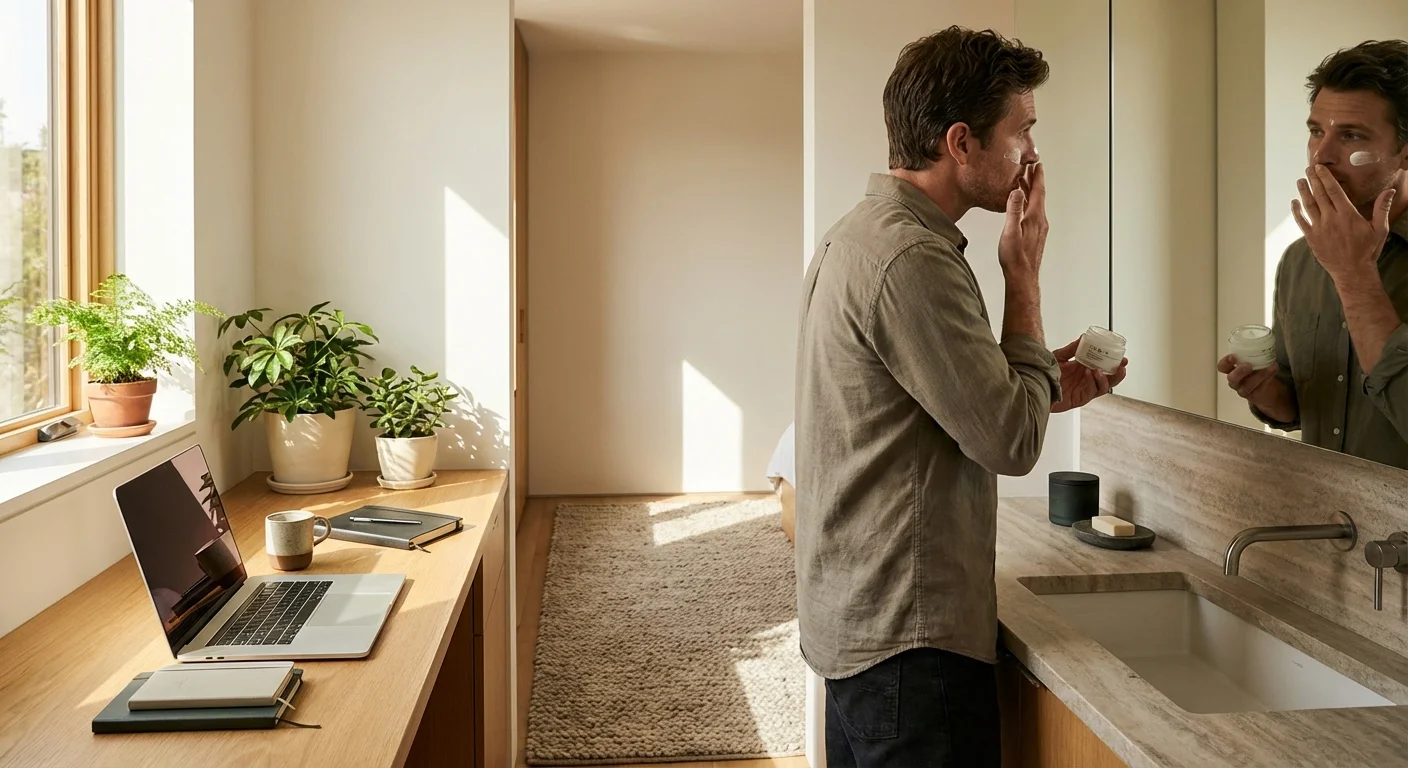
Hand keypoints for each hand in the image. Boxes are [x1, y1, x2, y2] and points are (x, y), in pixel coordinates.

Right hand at [998, 163, 1048, 277]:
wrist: (1022, 276)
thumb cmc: (1015, 258)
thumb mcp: (1011, 231)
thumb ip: (1014, 210)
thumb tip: (1017, 191)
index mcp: (1034, 217)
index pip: (1037, 192)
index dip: (1037, 177)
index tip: (1037, 165)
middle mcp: (1040, 221)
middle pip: (1038, 196)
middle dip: (1034, 181)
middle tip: (1030, 169)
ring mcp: (1039, 228)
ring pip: (1036, 204)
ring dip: (1030, 192)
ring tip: (1023, 183)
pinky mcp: (1035, 235)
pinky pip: (1033, 213)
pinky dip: (1029, 204)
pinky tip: (1022, 206)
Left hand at [1050, 338, 1126, 413]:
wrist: (1035, 384)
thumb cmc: (1046, 373)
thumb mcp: (1059, 357)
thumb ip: (1072, 348)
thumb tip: (1084, 337)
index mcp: (1084, 369)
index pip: (1104, 366)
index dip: (1115, 362)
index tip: (1122, 356)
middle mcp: (1087, 380)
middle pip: (1109, 378)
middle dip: (1118, 372)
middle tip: (1121, 365)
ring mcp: (1084, 389)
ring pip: (1104, 387)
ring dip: (1106, 378)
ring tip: (1101, 370)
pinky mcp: (1080, 398)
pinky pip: (1091, 391)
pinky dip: (1092, 382)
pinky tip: (1089, 374)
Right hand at [1216, 353, 1280, 404]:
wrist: (1265, 389)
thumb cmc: (1256, 370)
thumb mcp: (1251, 360)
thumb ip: (1252, 353)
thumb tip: (1263, 341)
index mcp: (1231, 370)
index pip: (1222, 367)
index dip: (1226, 362)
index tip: (1234, 356)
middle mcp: (1235, 381)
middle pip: (1232, 378)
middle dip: (1239, 371)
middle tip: (1249, 365)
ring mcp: (1243, 390)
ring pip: (1247, 386)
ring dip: (1259, 375)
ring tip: (1270, 366)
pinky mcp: (1254, 396)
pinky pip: (1259, 388)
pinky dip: (1268, 378)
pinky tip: (1273, 370)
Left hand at [1291, 165, 1395, 283]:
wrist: (1353, 271)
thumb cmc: (1367, 250)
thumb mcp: (1379, 229)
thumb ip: (1382, 208)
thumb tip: (1390, 190)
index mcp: (1347, 215)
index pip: (1334, 191)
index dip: (1326, 178)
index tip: (1319, 168)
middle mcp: (1331, 220)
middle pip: (1320, 195)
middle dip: (1313, 180)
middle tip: (1308, 169)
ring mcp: (1319, 229)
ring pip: (1309, 206)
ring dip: (1303, 192)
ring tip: (1300, 181)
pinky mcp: (1311, 238)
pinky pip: (1301, 222)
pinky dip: (1296, 211)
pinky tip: (1294, 202)